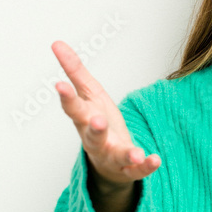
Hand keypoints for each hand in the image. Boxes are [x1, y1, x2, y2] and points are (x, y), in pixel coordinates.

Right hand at [51, 41, 160, 189]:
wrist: (107, 161)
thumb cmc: (97, 122)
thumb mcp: (88, 94)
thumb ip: (75, 71)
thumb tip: (56, 43)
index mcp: (85, 119)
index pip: (73, 108)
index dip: (66, 97)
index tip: (60, 85)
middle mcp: (95, 139)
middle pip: (92, 134)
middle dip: (95, 128)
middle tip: (97, 120)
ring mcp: (112, 155)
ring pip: (115, 155)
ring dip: (125, 153)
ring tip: (135, 152)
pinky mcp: (128, 167)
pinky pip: (137, 168)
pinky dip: (146, 165)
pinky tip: (155, 159)